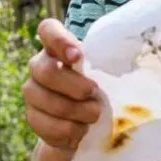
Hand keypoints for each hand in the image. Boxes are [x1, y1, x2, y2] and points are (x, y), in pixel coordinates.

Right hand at [22, 18, 101, 154]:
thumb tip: (128, 56)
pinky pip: (46, 125)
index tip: (77, 56)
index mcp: (58, 48)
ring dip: (76, 111)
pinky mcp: (32, 117)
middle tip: (94, 93)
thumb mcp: (106, 74)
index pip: (47, 30)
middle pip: (45, 71)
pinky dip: (69, 130)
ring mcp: (32, 91)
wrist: (83, 125)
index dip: (59, 40)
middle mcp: (39, 66)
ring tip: (93, 115)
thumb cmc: (99, 90)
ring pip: (45, 100)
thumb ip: (108, 62)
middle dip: (74, 86)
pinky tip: (80, 130)